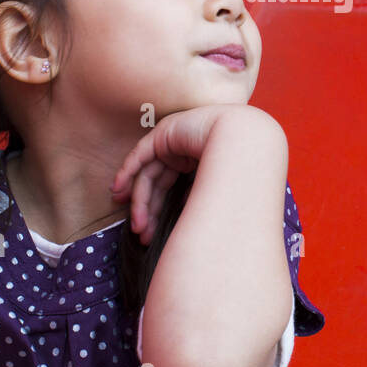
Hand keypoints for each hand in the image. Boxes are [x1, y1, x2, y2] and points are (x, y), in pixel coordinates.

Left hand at [111, 104, 250, 245]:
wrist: (246, 144)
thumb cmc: (239, 169)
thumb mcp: (212, 189)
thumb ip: (195, 197)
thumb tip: (181, 210)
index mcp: (195, 161)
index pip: (169, 186)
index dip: (155, 208)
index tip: (147, 232)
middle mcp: (182, 150)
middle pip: (156, 183)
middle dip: (146, 209)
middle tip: (140, 232)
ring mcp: (173, 140)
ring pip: (147, 173)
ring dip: (138, 199)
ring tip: (136, 224)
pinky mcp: (164, 133)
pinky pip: (141, 154)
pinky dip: (128, 171)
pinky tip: (119, 189)